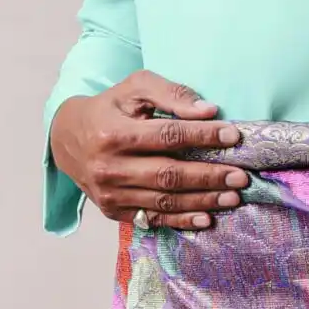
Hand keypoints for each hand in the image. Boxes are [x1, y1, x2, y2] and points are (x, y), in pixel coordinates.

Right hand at [51, 71, 248, 228]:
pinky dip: (182, 220)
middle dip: (209, 176)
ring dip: (203, 200)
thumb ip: (170, 94)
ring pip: (164, 200)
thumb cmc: (108, 108)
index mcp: (114, 134)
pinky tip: (207, 218)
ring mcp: (110, 193)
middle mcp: (109, 167)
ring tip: (233, 196)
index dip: (203, 136)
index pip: (167, 136)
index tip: (233, 136)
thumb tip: (208, 111)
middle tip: (241, 176)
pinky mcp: (113, 211)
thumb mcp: (134, 89)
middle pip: (169, 174)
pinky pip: (153, 218)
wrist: (67, 139)